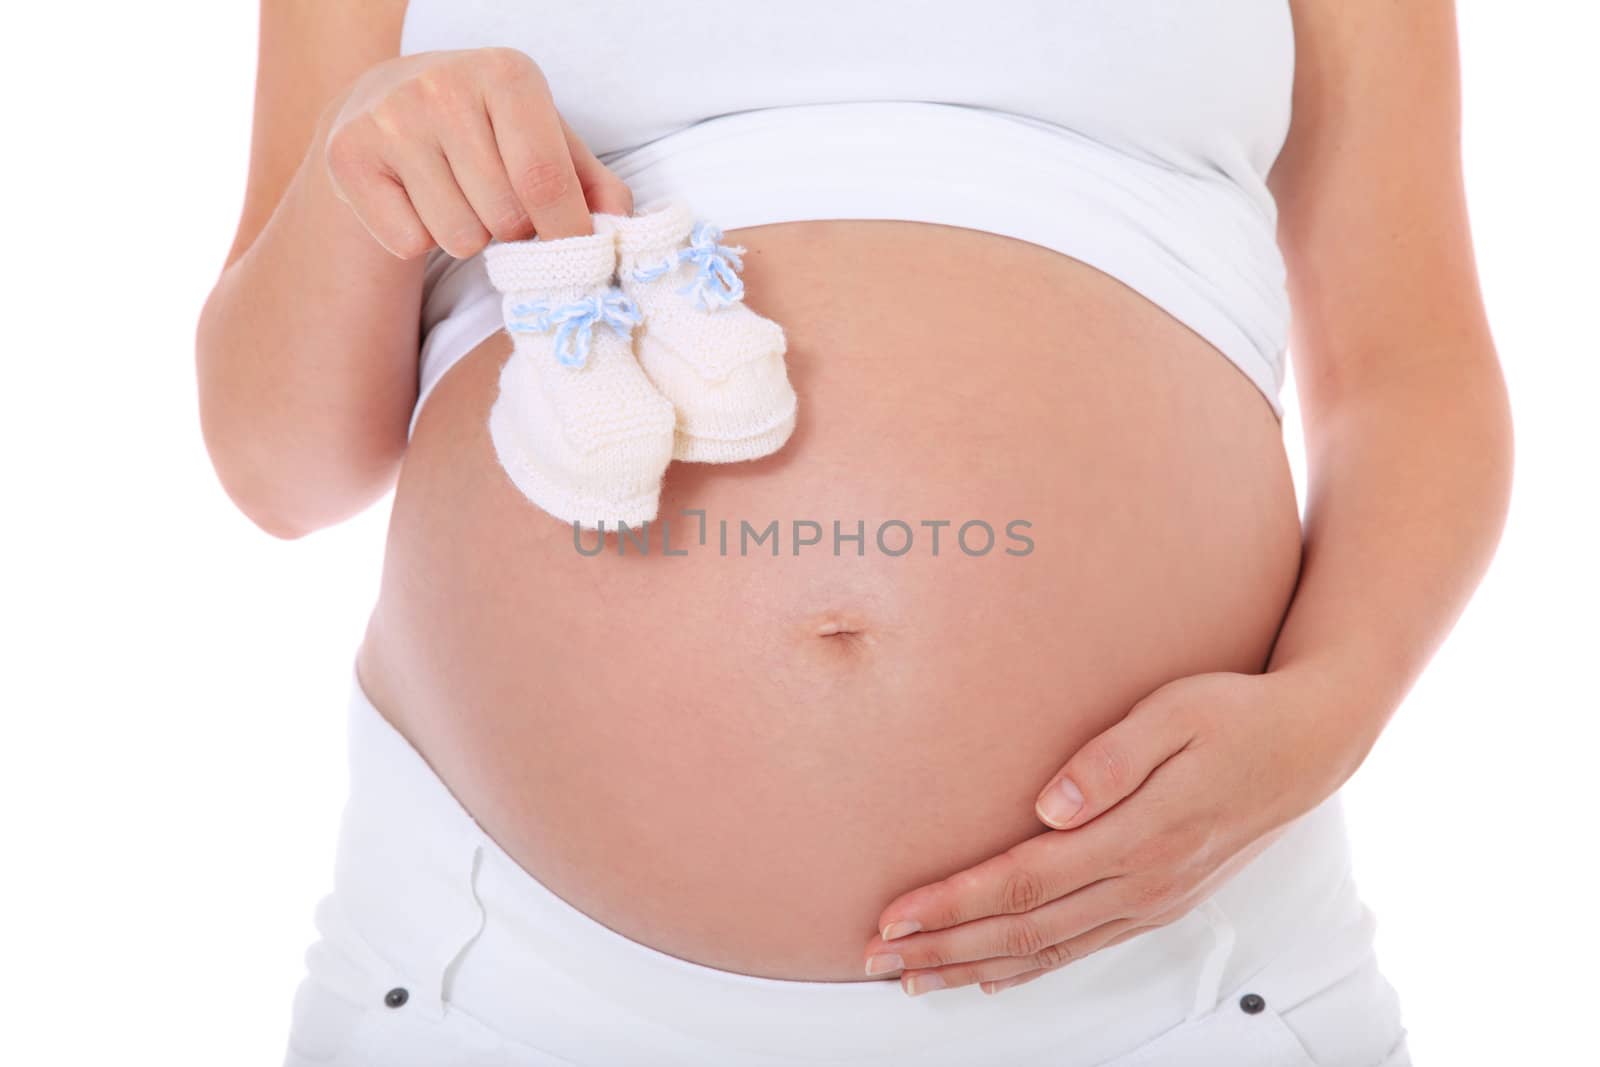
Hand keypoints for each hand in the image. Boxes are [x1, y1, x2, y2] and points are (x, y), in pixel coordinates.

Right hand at [322, 48, 632, 257]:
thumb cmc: (488, 130)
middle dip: (513, 230)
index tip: (573, 250)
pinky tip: (415, 199)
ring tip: (456, 196)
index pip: (546, 180)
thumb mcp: (549, 140)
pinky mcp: (348, 155)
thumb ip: (595, 184)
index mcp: (507, 74)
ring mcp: (390, 119)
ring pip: (459, 237)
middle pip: (504, 217)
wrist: (385, 103)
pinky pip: (409, 241)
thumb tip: (620, 226)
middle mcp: (443, 85)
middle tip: (496, 201)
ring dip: (468, 236)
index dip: (566, 232)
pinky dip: (419, 237)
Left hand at [863, 670, 1345, 995]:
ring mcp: (1153, 901)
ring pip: (1048, 952)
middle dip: (943, 948)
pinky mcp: (1159, 902)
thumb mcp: (1177, 713)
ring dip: (973, 967)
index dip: (953, 904)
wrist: (1311, 745)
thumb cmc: (1237, 716)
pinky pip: (1079, 949)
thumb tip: (1049, 803)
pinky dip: (1026, 969)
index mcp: (1140, 837)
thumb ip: (1111, 759)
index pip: (1024, 883)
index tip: (896, 914)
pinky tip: (989, 974)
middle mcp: (1144, 884)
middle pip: (1024, 932)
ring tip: (912, 977)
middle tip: (876, 957)